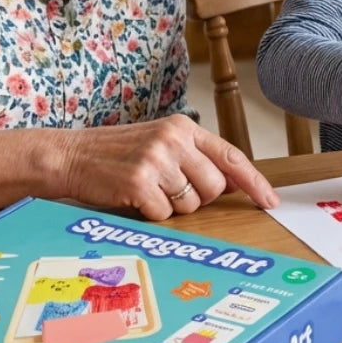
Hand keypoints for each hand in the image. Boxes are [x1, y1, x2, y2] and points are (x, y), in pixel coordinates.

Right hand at [61, 114, 277, 221]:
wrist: (70, 156)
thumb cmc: (119, 155)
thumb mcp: (162, 144)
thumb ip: (197, 158)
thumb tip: (234, 183)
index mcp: (185, 128)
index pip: (232, 156)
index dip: (255, 182)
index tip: (271, 201)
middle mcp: (174, 139)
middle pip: (215, 187)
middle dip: (199, 198)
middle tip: (171, 190)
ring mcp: (156, 160)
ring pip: (192, 204)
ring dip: (173, 207)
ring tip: (149, 190)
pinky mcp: (138, 182)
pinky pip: (164, 214)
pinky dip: (152, 214)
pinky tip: (134, 198)